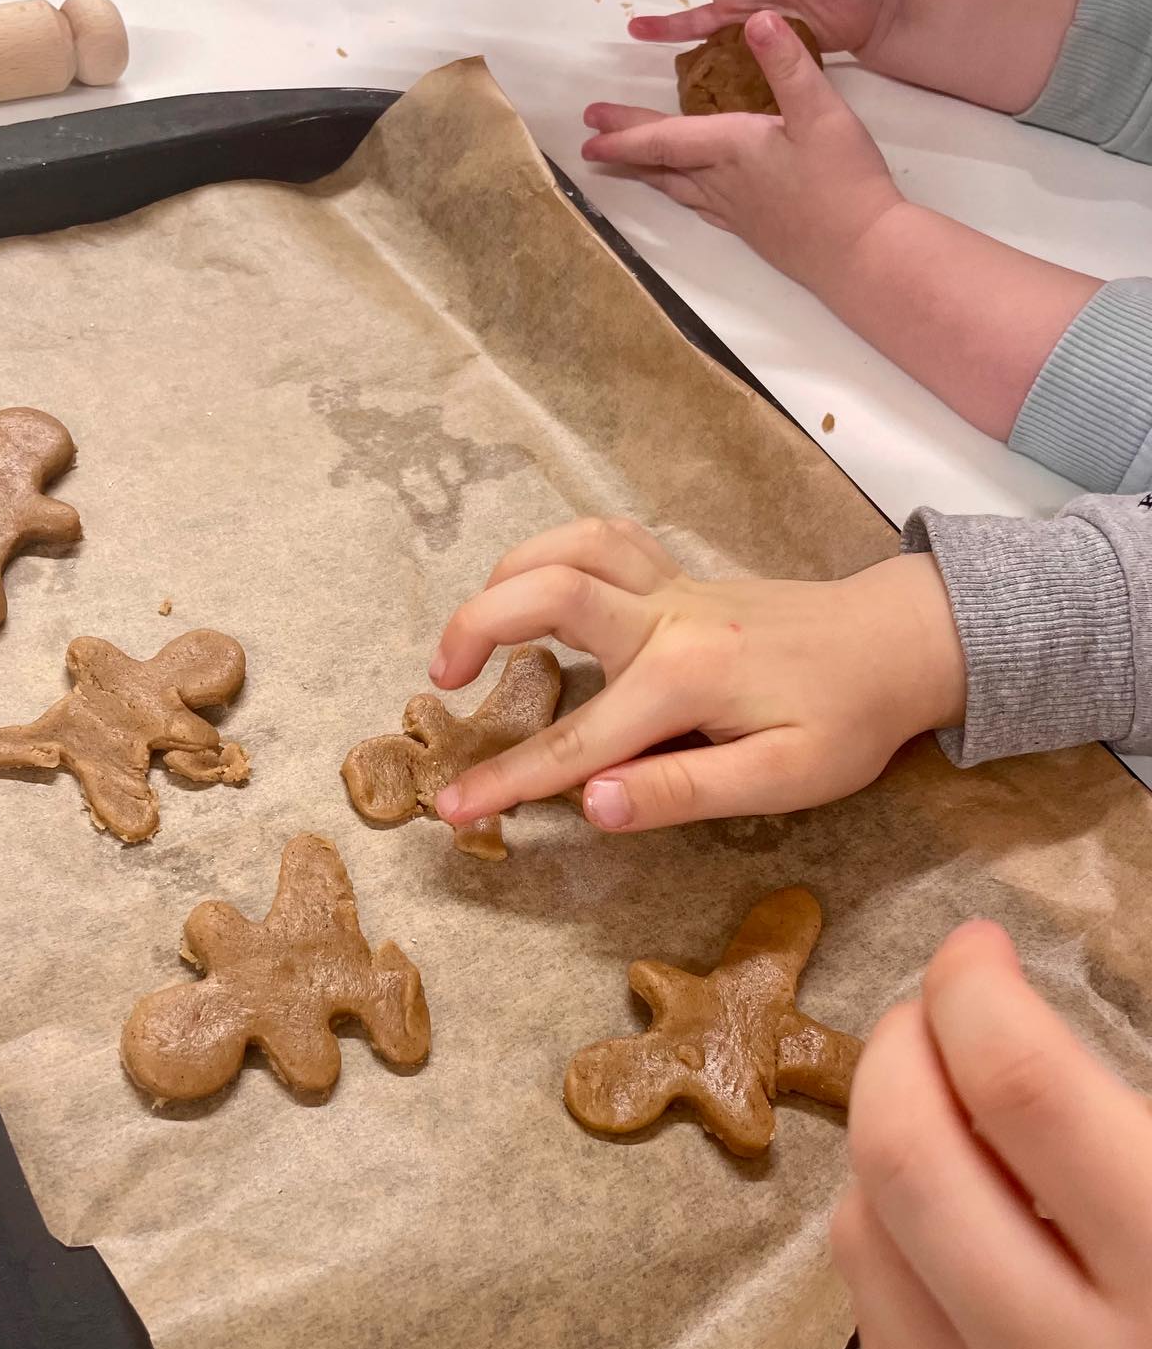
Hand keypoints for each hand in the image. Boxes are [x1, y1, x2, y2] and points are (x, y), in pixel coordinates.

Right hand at [428, 516, 965, 833]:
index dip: (505, 780)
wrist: (903, 642)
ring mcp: (673, 588)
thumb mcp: (782, 779)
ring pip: (571, 546)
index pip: (573, 742)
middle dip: (478, 625)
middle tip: (444, 682)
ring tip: (474, 632)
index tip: (451, 807)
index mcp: (685, 679)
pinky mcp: (680, 578)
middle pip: (548, 591)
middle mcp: (667, 619)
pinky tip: (538, 591)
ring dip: (507, 577)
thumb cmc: (849, 719)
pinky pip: (603, 541)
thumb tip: (588, 804)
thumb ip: (680, 791)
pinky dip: (555, 554)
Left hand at [582, 10, 902, 294]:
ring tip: (625, 165)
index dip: (625, 131)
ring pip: (678, 188)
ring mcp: (735, 210)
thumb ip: (788, 65)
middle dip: (625, 148)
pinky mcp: (752, 229)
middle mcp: (723, 183)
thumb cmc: (844, 182)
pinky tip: (684, 194)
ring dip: (648, 174)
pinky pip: (701, 206)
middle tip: (590, 143)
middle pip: (663, 163)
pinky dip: (681, 194)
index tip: (590, 126)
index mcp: (732, 148)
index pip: (665, 138)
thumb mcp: (822, 111)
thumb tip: (756, 18)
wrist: (861, 254)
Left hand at [834, 923, 1151, 1348]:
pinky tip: (951, 1230)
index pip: (1023, 1090)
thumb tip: (1007, 1015)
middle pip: (908, 1156)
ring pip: (864, 1234)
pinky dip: (896, 1248)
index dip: (977, 991)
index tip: (976, 951)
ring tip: (944, 1116)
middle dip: (903, 1049)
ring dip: (888, 1143)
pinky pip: (872, 1326)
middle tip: (936, 1015)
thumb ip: (1121, 1132)